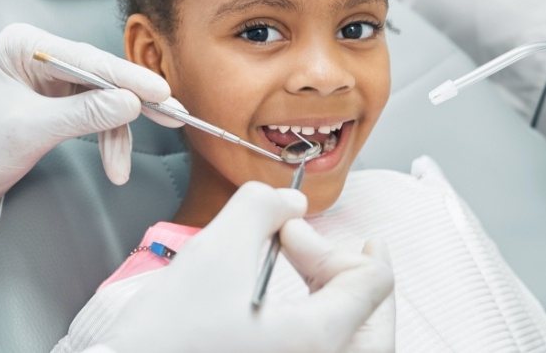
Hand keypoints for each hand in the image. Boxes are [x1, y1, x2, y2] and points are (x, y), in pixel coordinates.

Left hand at [0, 23, 184, 214]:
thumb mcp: (31, 130)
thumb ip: (84, 114)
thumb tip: (131, 104)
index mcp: (27, 47)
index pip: (89, 60)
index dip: (129, 78)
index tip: (161, 92)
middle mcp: (44, 56)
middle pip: (103, 76)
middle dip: (134, 102)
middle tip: (171, 114)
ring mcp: (55, 79)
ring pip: (105, 99)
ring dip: (118, 133)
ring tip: (122, 164)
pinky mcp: (62, 100)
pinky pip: (97, 115)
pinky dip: (108, 139)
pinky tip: (114, 163)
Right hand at [90, 182, 393, 352]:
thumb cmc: (171, 332)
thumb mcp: (217, 250)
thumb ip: (262, 207)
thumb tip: (293, 206)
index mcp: (318, 340)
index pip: (374, 285)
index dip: (342, 242)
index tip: (297, 230)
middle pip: (371, 316)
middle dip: (340, 267)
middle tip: (301, 243)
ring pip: (349, 335)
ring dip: (331, 291)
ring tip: (297, 263)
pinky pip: (320, 345)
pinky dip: (317, 314)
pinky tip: (284, 295)